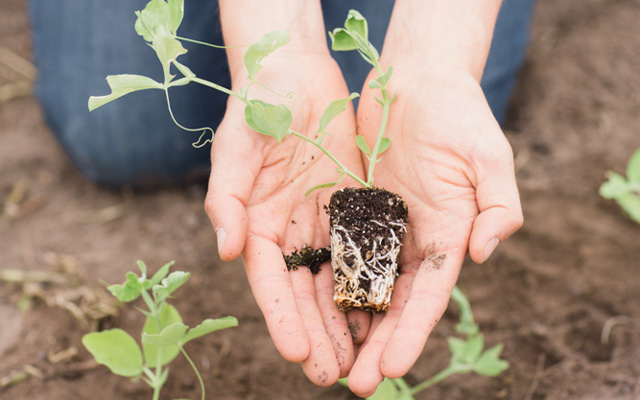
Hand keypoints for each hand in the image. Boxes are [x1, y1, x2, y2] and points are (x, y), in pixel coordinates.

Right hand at [204, 51, 363, 385]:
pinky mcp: (351, 206)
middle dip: (317, 335)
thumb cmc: (258, 107)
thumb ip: (227, 200)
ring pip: (335, 281)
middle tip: (333, 377)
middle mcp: (288, 231)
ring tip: (358, 361)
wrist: (294, 73)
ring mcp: (320, 221)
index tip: (298, 354)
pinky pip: (362, 252)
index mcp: (257, 224)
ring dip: (344, 321)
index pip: (270, 283)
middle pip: (304, 293)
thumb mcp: (237, 149)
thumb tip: (227, 251)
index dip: (282, 319)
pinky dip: (369, 283)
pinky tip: (381, 313)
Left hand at [346, 63, 522, 395]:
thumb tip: (483, 255)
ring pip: (362, 285)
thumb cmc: (459, 115)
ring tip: (329, 361)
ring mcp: (381, 226)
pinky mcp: (353, 208)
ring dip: (348, 324)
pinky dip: (328, 281)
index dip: (411, 333)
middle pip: (393, 303)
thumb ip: (497, 207)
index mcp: (447, 234)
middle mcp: (412, 239)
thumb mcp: (489, 157)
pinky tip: (312, 310)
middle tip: (356, 385)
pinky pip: (337, 250)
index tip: (392, 369)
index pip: (428, 296)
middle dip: (377, 344)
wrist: (418, 81)